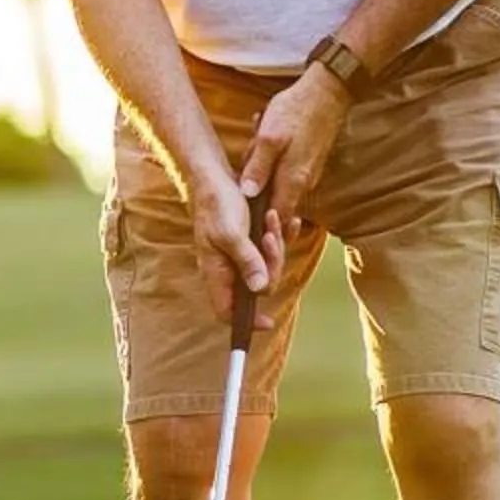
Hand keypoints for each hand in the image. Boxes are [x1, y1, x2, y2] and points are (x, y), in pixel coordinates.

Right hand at [193, 173, 287, 332]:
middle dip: (272, 264)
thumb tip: (259, 289)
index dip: (245, 322)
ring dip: (276, 245)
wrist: (215, 175)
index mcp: (215, 271)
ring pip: (268, 266)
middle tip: (270, 238)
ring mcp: (240, 255)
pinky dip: (281, 236)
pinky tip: (284, 220)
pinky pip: (272, 248)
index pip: (226, 310)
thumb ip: (246, 261)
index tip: (268, 323)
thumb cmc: (217, 203)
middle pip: (258, 286)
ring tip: (271, 219)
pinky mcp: (250, 241)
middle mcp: (227, 267)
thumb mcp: (231, 233)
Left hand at [235, 67, 351, 242]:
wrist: (327, 91)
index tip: (240, 222)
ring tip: (254, 140)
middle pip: (273, 204)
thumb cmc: (296, 112)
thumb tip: (247, 194)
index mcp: (293, 181)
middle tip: (244, 163)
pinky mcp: (306, 162)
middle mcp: (303, 183)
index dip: (259, 226)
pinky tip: (260, 133)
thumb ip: (258, 167)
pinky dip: (268, 157)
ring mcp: (306, 173)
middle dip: (254, 193)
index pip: (276, 219)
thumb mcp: (269, 138)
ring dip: (260, 169)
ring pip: (275, 184)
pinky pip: (281, 169)